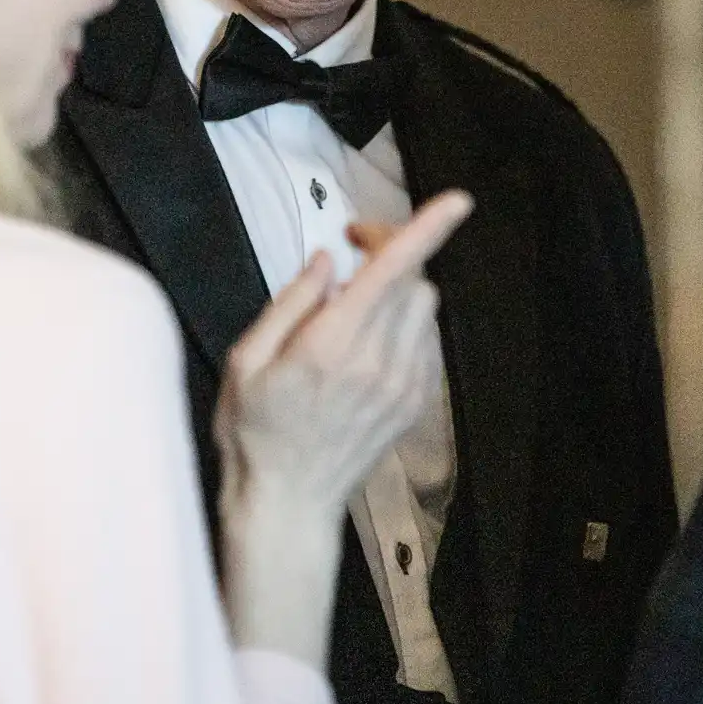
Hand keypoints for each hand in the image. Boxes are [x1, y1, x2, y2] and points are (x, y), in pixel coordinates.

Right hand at [214, 189, 472, 664]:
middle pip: (412, 279)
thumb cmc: (255, 430)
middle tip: (353, 250)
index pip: (393, 270)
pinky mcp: (416, 402)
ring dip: (398, 290)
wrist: (287, 502)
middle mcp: (378, 361)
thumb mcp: (245, 360)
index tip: (457, 201)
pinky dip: (405, 325)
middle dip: (389, 252)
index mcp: (332, 344)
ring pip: (424, 307)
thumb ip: (290, 302)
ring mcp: (404, 385)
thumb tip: (325, 260)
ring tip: (353, 308)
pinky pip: (426, 340)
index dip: (428, 228)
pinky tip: (369, 342)